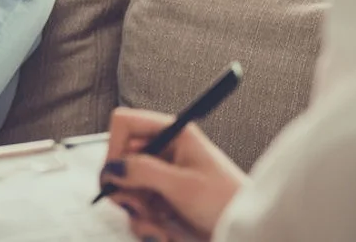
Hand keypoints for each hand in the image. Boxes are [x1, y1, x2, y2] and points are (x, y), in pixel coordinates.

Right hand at [100, 108, 247, 241]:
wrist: (245, 233)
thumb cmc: (225, 203)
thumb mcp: (182, 185)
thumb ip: (142, 172)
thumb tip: (110, 168)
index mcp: (172, 133)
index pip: (125, 123)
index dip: (115, 146)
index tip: (117, 173)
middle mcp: (163, 152)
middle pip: (120, 159)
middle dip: (126, 187)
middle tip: (139, 205)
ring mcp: (161, 178)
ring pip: (126, 188)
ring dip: (138, 211)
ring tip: (159, 224)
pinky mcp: (162, 200)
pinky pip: (137, 209)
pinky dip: (146, 223)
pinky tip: (165, 232)